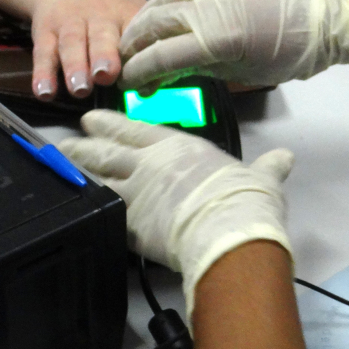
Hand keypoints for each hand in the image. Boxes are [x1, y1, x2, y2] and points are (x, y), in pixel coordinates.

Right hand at [30, 0, 143, 98]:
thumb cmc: (112, 8)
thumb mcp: (132, 14)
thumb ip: (143, 49)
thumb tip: (152, 87)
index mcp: (128, 14)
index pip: (138, 31)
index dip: (141, 49)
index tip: (146, 69)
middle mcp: (100, 17)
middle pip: (103, 35)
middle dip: (105, 56)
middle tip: (107, 75)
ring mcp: (71, 23)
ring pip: (72, 43)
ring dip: (75, 67)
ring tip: (80, 89)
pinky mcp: (45, 31)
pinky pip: (43, 52)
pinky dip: (42, 73)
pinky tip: (44, 92)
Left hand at [59, 110, 293, 317]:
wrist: (228, 229)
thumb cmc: (244, 198)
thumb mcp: (262, 176)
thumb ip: (269, 167)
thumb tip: (284, 159)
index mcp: (180, 148)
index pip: (138, 130)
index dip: (114, 123)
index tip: (95, 119)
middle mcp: (152, 165)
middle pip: (109, 150)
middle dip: (87, 143)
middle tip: (69, 138)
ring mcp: (137, 194)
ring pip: (99, 178)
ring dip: (78, 171)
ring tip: (63, 164)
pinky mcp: (131, 225)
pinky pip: (104, 214)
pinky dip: (90, 209)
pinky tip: (79, 208)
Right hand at [119, 0, 348, 91]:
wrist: (323, 16)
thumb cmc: (291, 52)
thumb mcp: (245, 73)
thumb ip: (201, 69)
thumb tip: (168, 72)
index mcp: (217, 39)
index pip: (161, 56)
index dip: (139, 72)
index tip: (130, 82)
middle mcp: (210, 7)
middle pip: (155, 23)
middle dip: (133, 44)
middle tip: (125, 59)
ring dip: (145, 18)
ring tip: (137, 36)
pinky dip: (167, 0)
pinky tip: (164, 12)